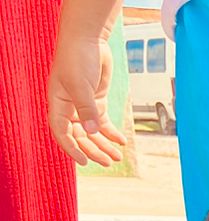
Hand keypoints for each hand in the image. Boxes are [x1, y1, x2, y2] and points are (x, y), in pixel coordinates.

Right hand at [47, 35, 125, 165]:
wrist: (89, 40)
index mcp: (57, 104)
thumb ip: (86, 109)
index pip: (61, 132)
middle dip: (93, 150)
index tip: (84, 162)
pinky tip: (121, 142)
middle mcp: (68, 107)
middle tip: (108, 162)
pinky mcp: (97, 101)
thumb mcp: (80, 85)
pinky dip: (112, 133)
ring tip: (117, 157)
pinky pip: (103, 122)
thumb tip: (92, 132)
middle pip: (79, 135)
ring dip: (104, 145)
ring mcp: (83, 105)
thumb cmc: (78, 59)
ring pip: (92, 132)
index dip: (71, 148)